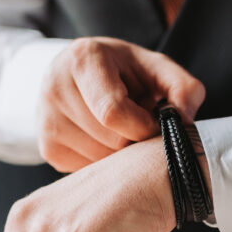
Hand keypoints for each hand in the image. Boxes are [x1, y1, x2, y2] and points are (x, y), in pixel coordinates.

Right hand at [38, 37, 205, 171]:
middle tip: (140, 125)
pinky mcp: (47, 148)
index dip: (144, 126)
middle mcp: (55, 88)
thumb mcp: (157, 67)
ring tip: (122, 131)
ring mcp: (46, 121)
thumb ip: (183, 88)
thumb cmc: (124, 71)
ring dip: (121, 155)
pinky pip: (88, 172)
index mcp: (82, 60)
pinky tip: (107, 141)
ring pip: (99, 161)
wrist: (82, 74)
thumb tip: (185, 119)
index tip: (155, 122)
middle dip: (135, 140)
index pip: (113, 112)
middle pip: (109, 141)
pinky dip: (105, 163)